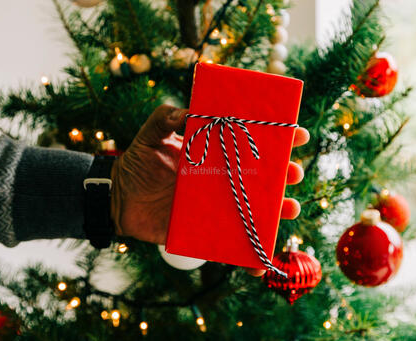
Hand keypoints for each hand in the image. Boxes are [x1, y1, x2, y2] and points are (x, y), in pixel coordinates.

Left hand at [111, 104, 309, 274]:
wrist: (118, 198)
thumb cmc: (137, 163)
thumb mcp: (150, 134)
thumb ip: (166, 117)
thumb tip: (191, 113)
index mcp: (215, 155)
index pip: (251, 145)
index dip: (277, 139)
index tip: (297, 134)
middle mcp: (221, 180)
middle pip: (262, 179)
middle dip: (284, 175)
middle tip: (293, 173)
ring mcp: (216, 207)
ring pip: (255, 211)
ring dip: (277, 212)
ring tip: (290, 208)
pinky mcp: (205, 231)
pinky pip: (231, 246)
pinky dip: (248, 258)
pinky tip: (259, 264)